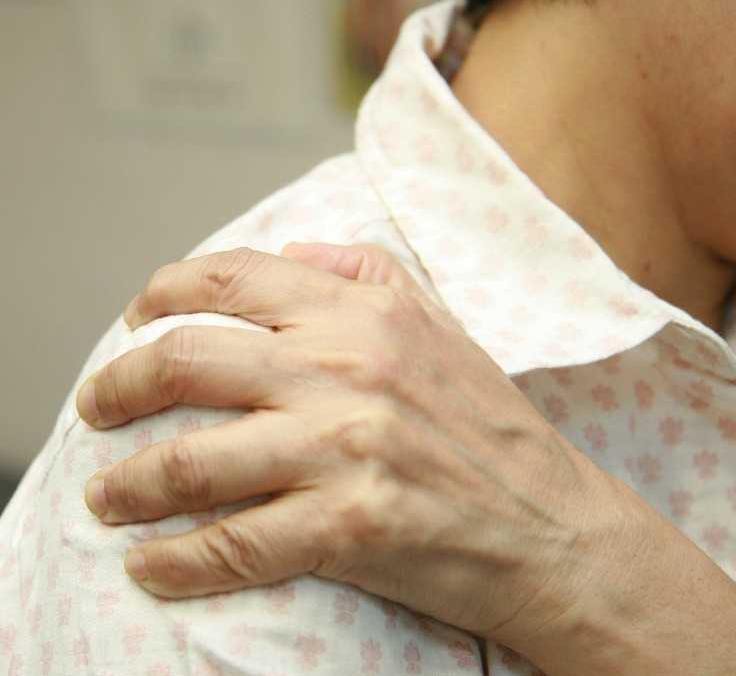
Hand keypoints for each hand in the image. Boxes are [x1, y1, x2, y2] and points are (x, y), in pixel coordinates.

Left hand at [75, 243, 613, 662]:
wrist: (551, 524)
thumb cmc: (490, 427)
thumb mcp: (440, 323)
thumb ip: (366, 270)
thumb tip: (294, 255)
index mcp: (365, 313)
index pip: (230, 280)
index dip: (161, 294)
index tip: (134, 321)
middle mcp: (348, 369)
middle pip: (186, 361)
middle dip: (118, 387)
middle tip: (100, 409)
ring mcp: (346, 448)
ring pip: (191, 460)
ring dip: (127, 484)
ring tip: (108, 496)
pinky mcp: (349, 525)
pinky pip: (233, 545)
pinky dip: (175, 562)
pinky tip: (152, 565)